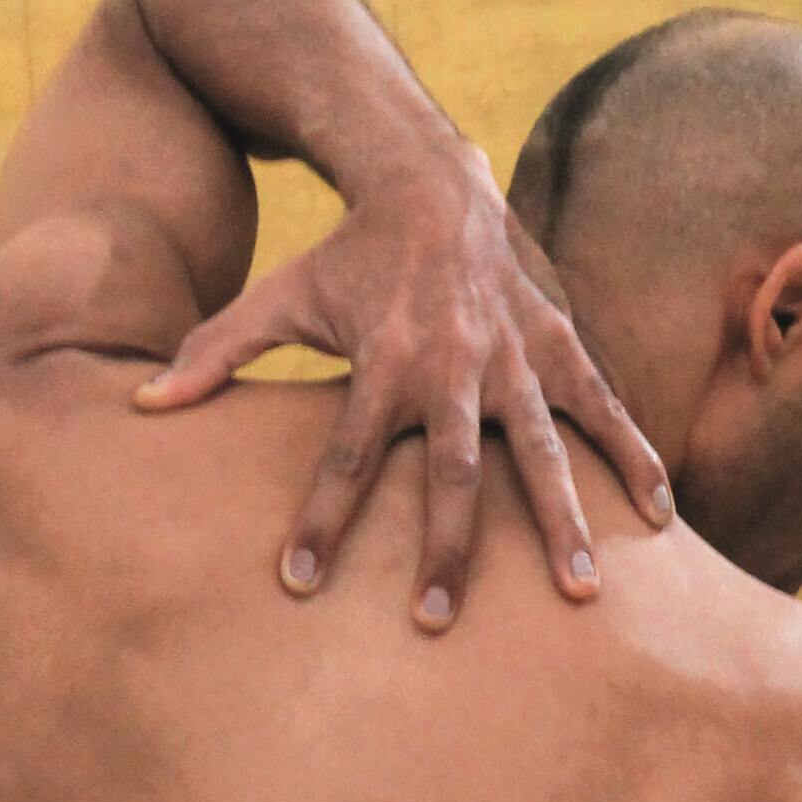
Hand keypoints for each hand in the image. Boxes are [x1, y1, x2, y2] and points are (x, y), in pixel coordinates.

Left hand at [136, 143, 671, 632]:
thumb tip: (138, 404)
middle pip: (451, 477)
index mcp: (382, 363)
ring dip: (563, 524)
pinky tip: (663, 518)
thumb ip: (213, 352)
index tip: (299, 583)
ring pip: (543, 455)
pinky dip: (636, 460)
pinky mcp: (561, 346)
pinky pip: (605, 412)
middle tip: (438, 620)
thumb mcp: (277, 297)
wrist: (431, 181)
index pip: (344, 458)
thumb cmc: (348, 257)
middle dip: (446, 550)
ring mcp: (515, 360)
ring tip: (582, 592)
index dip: (320, 521)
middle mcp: (453, 368)